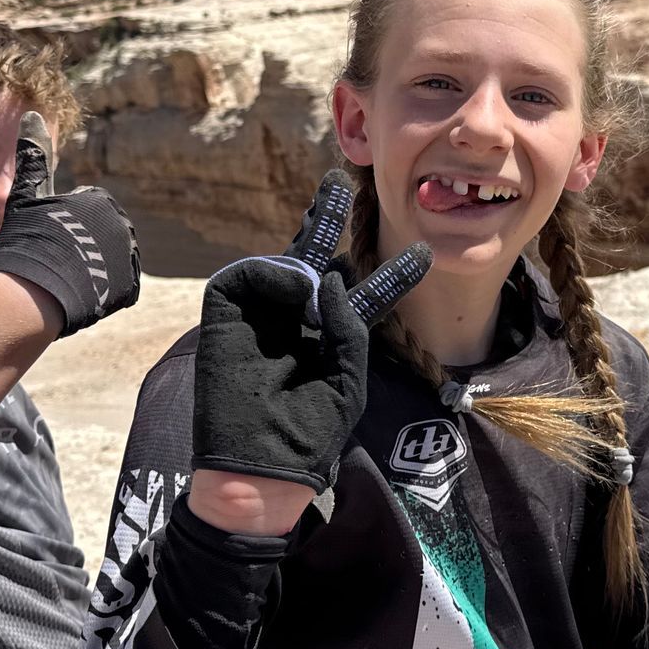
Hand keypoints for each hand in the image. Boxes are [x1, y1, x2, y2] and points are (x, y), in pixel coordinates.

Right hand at [0, 112, 141, 336]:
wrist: (31, 294)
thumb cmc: (25, 241)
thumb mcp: (26, 196)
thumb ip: (33, 156)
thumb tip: (32, 114)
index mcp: (100, 202)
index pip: (81, 213)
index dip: (60, 228)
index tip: (46, 237)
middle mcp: (122, 225)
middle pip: (96, 237)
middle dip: (78, 247)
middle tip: (54, 259)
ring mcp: (128, 257)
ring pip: (104, 261)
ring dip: (88, 267)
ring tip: (64, 276)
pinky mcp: (129, 287)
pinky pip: (113, 286)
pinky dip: (97, 291)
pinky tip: (79, 291)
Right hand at [190, 171, 428, 532]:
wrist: (261, 465)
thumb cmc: (309, 432)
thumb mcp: (348, 378)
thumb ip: (349, 325)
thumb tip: (329, 275)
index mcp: (329, 337)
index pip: (364, 297)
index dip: (392, 276)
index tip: (423, 254)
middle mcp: (296, 319)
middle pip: (316, 259)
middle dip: (326, 219)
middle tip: (340, 183)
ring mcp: (259, 312)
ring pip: (286, 262)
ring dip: (306, 265)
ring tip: (313, 298)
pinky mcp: (225, 310)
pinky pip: (250, 272)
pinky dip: (275, 273)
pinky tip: (292, 289)